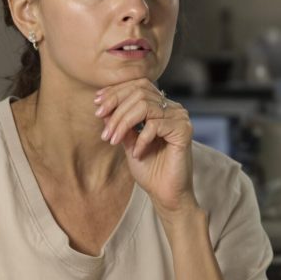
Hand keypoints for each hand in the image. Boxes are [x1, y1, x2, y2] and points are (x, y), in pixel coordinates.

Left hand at [95, 79, 196, 216]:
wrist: (165, 193)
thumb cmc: (149, 169)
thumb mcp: (127, 141)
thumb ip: (119, 123)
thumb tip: (102, 105)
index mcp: (161, 106)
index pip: (138, 85)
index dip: (116, 92)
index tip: (97, 104)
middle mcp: (172, 108)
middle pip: (139, 92)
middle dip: (116, 109)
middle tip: (104, 131)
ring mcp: (180, 117)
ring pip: (144, 105)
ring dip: (123, 123)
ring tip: (114, 141)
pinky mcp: (184, 130)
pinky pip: (155, 125)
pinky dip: (141, 139)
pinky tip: (137, 153)